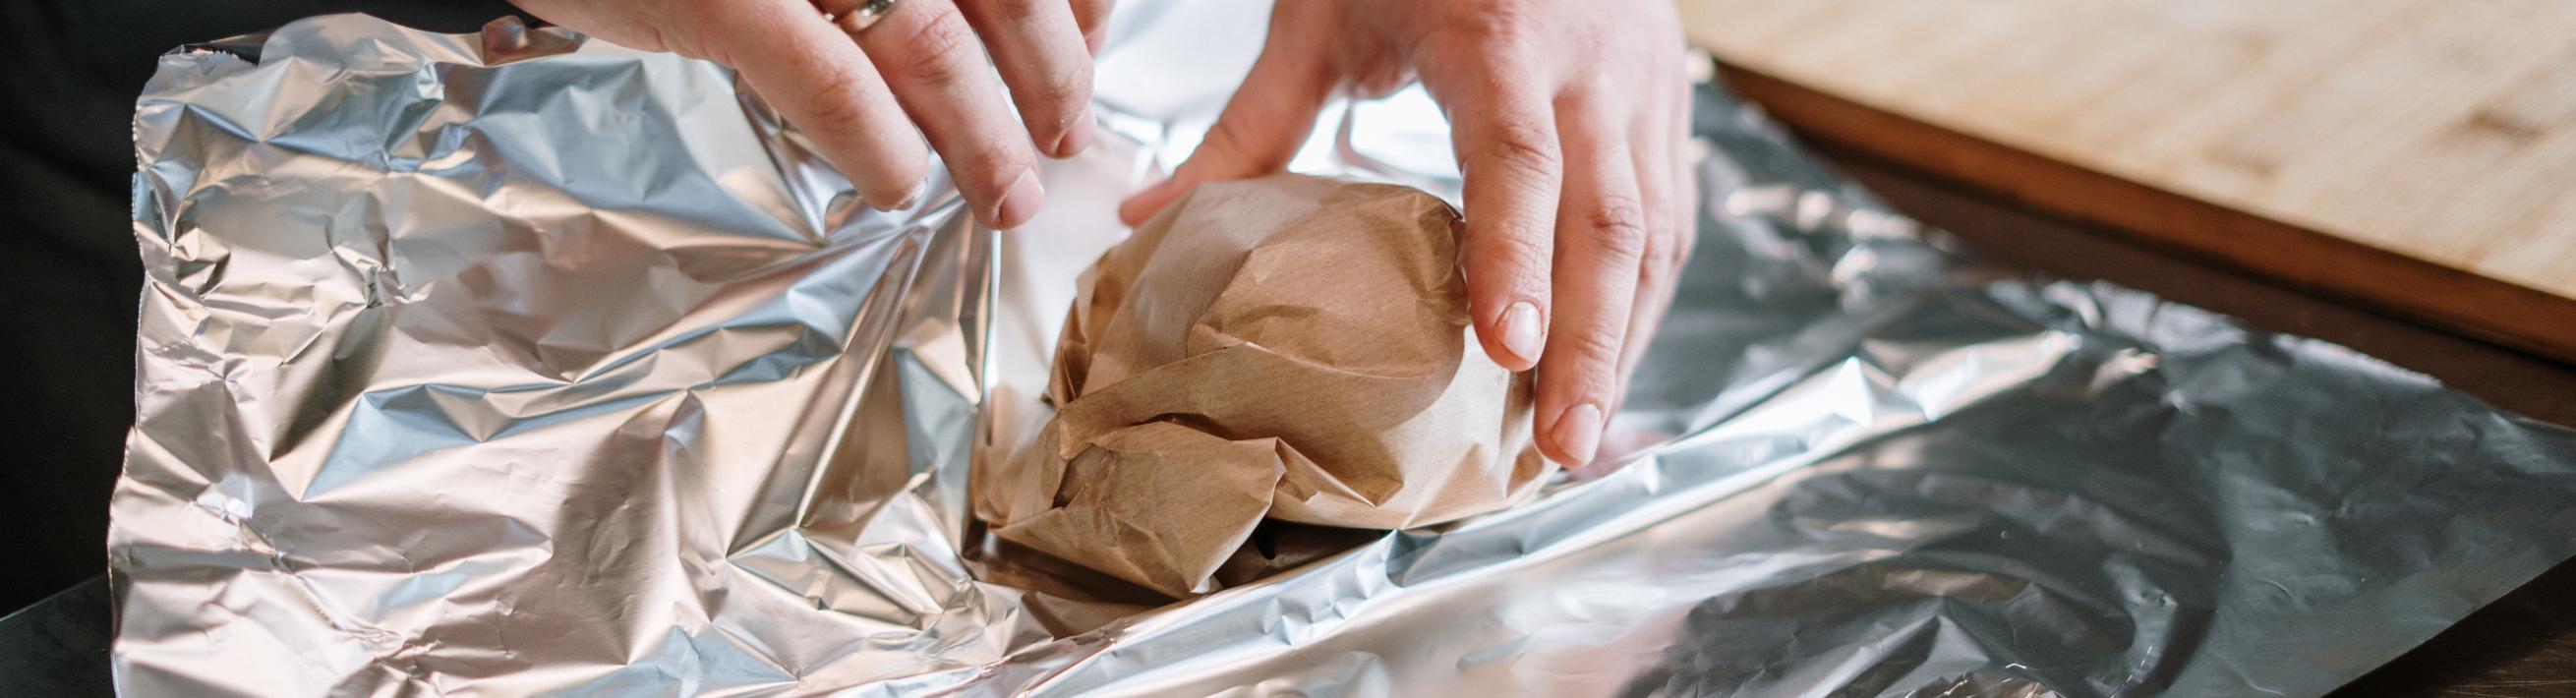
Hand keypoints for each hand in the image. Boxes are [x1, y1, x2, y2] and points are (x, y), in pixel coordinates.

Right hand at [514, 0, 1117, 227]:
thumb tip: (1007, 38)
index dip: (1071, 12)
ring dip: (984, 134)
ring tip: (1006, 193)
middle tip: (1062, 143)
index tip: (1083, 59)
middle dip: (1050, 78)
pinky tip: (897, 185)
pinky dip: (877, 143)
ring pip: (935, 43)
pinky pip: (831, 79)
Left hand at [1117, 0, 1694, 465]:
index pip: (1520, 159)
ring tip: (1585, 432)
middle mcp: (1591, 57)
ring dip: (1627, 337)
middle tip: (1563, 445)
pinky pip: (1672, 209)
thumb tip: (1153, 213)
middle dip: (1593, 344)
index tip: (1508, 350)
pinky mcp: (1665, 98)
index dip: (1518, 258)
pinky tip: (1614, 358)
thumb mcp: (1321, 16)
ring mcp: (1643, 79)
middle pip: (1610, 219)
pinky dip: (1647, 295)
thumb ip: (1251, 122)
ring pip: (1657, 226)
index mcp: (1502, 31)